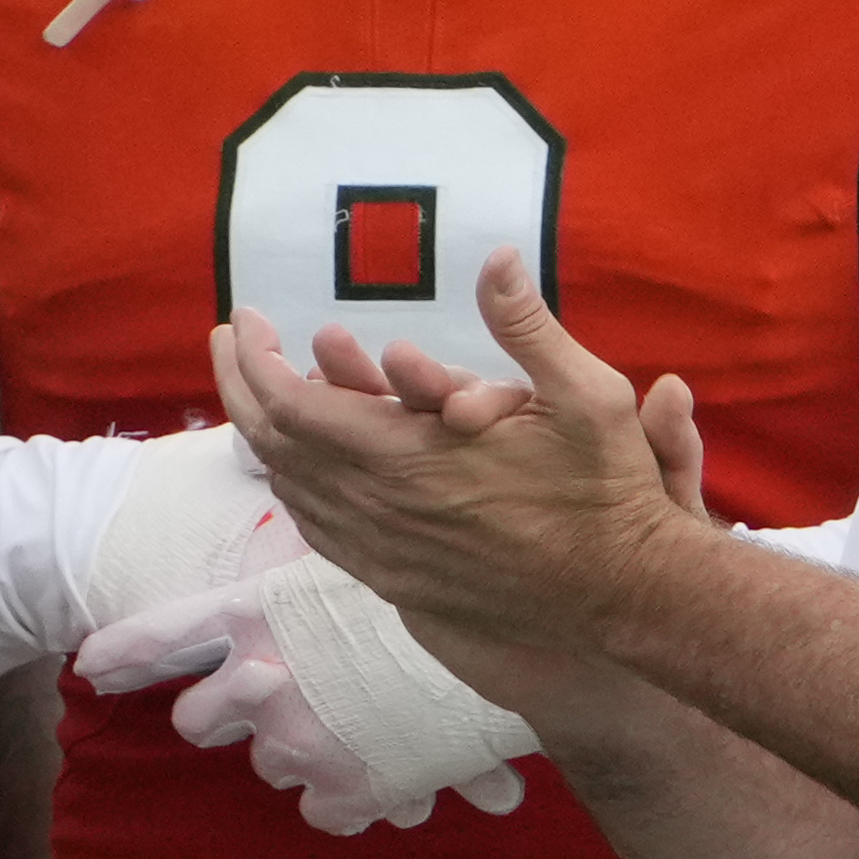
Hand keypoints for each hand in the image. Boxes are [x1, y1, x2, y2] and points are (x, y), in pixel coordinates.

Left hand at [74, 558, 535, 834]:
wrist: (507, 635)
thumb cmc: (439, 569)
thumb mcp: (362, 537)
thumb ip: (310, 532)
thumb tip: (278, 475)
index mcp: (260, 613)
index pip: (165, 637)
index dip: (124, 654)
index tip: (93, 667)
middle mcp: (264, 682)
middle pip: (197, 720)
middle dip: (220, 712)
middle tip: (266, 697)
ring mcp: (299, 744)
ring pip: (269, 764)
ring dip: (300, 747)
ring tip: (355, 719)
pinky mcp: (347, 792)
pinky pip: (324, 811)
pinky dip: (349, 795)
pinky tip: (384, 767)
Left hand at [209, 246, 699, 661]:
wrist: (627, 601)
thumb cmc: (611, 497)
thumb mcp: (587, 396)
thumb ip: (527, 326)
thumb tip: (496, 257)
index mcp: (412, 462)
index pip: (294, 410)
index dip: (257, 361)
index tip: (247, 319)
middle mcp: (384, 515)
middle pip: (276, 450)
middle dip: (242, 388)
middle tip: (231, 341)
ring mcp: (388, 557)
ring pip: (296, 495)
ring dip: (267, 438)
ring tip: (259, 392)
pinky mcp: (401, 585)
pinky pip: (323, 533)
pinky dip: (298, 488)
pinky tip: (302, 467)